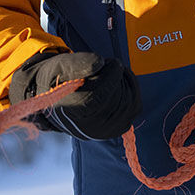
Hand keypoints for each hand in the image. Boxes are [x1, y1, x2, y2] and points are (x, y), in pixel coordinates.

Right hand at [8, 50, 140, 139]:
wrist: (59, 99)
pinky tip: (119, 81)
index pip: (97, 98)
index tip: (113, 62)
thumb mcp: (60, 66)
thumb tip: (99, 62)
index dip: (110, 78)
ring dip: (126, 82)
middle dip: (118, 77)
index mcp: (70, 112)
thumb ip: (77, 62)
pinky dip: (132, 90)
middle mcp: (88, 128)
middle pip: (116, 100)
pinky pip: (134, 107)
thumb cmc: (59, 79)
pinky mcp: (117, 129)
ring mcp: (104, 132)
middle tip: (109, 64)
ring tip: (112, 72)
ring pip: (129, 103)